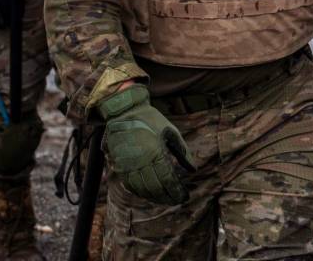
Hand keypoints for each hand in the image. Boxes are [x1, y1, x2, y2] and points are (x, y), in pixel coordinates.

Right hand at [98, 85, 191, 204]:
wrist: (123, 112)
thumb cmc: (151, 120)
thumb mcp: (171, 132)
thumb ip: (183, 151)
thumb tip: (193, 169)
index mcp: (155, 153)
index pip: (167, 180)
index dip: (176, 191)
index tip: (185, 197)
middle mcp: (140, 162)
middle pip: (155, 188)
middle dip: (167, 197)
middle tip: (177, 201)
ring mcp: (127, 165)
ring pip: (142, 189)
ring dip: (154, 197)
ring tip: (166, 200)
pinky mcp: (118, 166)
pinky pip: (130, 185)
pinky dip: (141, 192)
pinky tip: (149, 194)